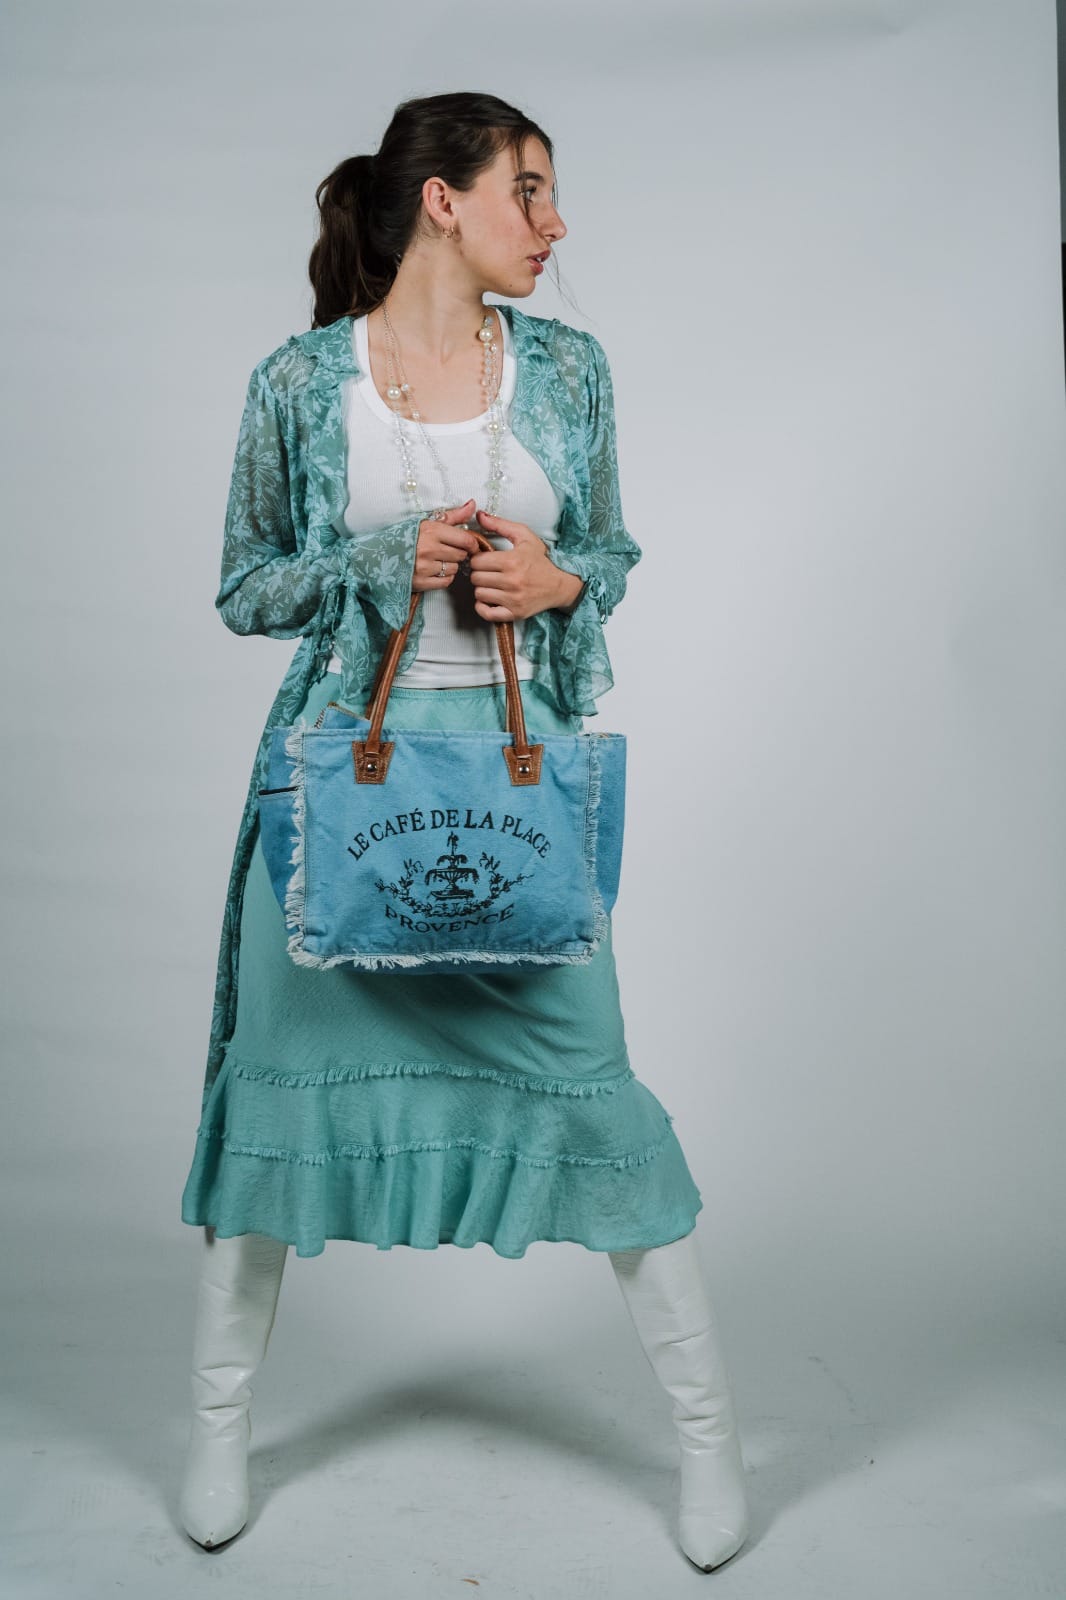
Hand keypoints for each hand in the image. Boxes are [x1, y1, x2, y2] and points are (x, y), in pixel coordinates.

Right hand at [411, 498, 480, 592]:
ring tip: (438, 560)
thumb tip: (473, 504)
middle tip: (447, 550)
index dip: (472, 544)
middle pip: (461, 555)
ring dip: (450, 566)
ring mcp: (424, 567)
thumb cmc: (407, 537)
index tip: (470, 545)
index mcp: (431, 530)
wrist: (380, 556)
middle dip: (458, 553)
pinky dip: (444, 577)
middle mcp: (428, 549)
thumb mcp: (427, 522)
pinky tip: (434, 570)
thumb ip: (453, 516)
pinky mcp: (421, 582)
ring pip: (454, 568)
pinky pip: (446, 581)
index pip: (466, 540)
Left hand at [468, 510, 584, 620]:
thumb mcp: (524, 536)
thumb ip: (500, 525)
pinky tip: (489, 599)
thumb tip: (480, 515)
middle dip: (479, 573)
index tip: (485, 560)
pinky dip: (483, 607)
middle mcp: (512, 581)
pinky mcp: (515, 613)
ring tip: (491, 584)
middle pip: (476, 578)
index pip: (477, 561)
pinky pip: (487, 613)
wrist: (559, 585)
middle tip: (488, 572)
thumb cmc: (541, 561)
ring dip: (482, 589)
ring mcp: (513, 599)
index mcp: (512, 561)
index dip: (478, 559)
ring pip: (479, 594)